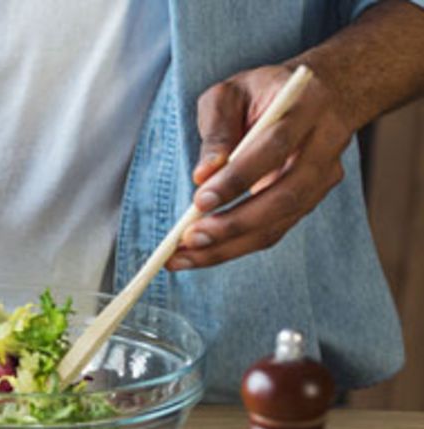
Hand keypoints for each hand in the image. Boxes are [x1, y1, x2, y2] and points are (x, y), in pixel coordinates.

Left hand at [169, 65, 351, 269]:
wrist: (324, 93)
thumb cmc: (265, 91)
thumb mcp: (231, 92)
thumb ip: (216, 129)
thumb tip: (203, 174)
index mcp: (305, 107)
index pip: (273, 148)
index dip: (238, 178)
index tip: (200, 201)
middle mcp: (324, 145)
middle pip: (284, 195)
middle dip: (234, 223)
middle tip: (189, 239)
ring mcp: (324, 176)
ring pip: (281, 220)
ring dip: (231, 245)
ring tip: (184, 255)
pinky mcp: (313, 198)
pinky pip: (276, 229)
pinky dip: (237, 245)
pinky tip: (203, 252)